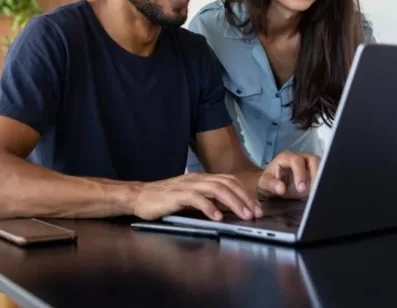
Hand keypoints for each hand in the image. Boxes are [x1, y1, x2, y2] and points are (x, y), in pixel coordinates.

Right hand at [132, 173, 262, 221]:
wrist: (140, 196)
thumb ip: (208, 200)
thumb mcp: (191, 198)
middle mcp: (197, 179)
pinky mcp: (176, 195)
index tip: (256, 208)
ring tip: (243, 215)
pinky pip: (196, 198)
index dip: (245, 193)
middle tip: (255, 213)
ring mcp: (187, 185)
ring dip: (233, 202)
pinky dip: (209, 207)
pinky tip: (217, 217)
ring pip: (216, 189)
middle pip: (227, 183)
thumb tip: (228, 209)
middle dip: (244, 198)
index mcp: (202, 179)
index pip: (229, 181)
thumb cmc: (165, 199)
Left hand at [257, 151, 320, 198]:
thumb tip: (281, 189)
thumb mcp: (265, 183)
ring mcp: (309, 163)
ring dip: (321, 178)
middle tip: (314, 190)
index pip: (297, 161)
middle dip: (315, 175)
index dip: (300, 174)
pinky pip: (324, 172)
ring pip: (322, 165)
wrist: (274, 182)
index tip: (302, 189)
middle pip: (313, 159)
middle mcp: (300, 157)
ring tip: (318, 192)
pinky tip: (321, 191)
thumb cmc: (270, 180)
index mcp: (287, 157)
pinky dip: (323, 181)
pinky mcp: (316, 170)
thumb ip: (272, 185)